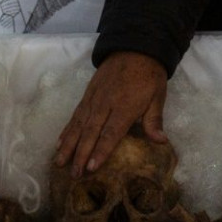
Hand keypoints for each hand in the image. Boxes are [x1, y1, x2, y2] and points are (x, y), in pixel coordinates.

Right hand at [54, 52, 167, 177]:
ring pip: (78, 125)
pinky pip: (75, 115)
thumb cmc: (149, 76)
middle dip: (80, 154)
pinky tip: (59, 142)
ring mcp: (93, 99)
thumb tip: (161, 142)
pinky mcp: (87, 94)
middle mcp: (105, 104)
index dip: (100, 151)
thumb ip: (154, 120)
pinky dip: (67, 129)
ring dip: (68, 145)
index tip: (91, 167)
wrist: (134, 48)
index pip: (110, 133)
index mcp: (125, 107)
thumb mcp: (157, 96)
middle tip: (73, 174)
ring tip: (59, 162)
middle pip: (90, 132)